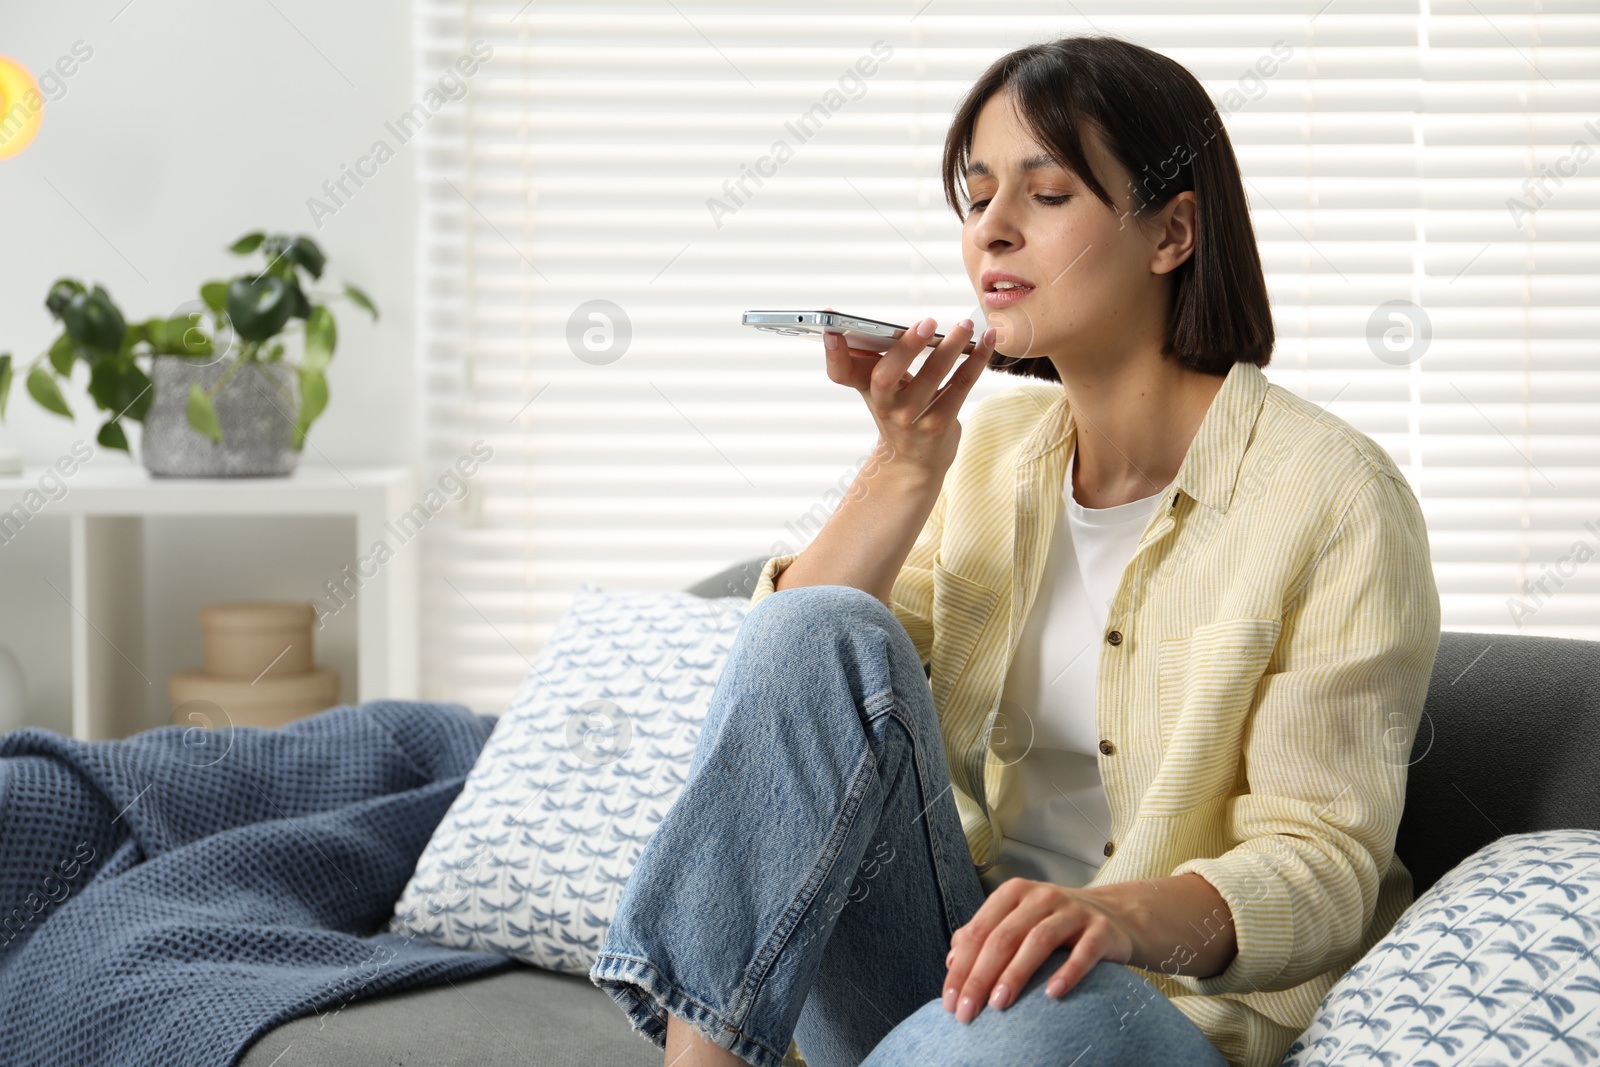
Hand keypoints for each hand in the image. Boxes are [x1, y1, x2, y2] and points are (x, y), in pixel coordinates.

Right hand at [820, 308, 994, 478]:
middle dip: (904, 347)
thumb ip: (867, 360)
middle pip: (884, 375)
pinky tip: (987, 341)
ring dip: (952, 346)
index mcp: (866, 389)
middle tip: (926, 322)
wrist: (912, 461)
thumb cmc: (897, 411)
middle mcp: (884, 406)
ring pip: (932, 376)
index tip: (831, 331)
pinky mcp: (939, 425)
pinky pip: (959, 386)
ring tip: (966, 324)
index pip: (840, 373)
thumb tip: (856, 326)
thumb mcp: (877, 389)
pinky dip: (976, 360)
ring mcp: (911, 419)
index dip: (833, 354)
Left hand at [941, 877, 1136, 1023]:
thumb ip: (984, 936)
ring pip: (1039, 940)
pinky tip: (1053, 994)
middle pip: (1004, 936)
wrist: (1113, 916)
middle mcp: (1042, 896)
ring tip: (999, 1003)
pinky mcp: (1102, 930)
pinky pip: (1084, 951)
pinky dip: (1068, 971)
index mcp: (1014, 893)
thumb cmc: (1053, 924)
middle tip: (967, 1011)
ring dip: (1016, 973)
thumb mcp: (1016, 922)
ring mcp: (1074, 911)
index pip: (979, 931)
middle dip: (981, 976)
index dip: (962, 967)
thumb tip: (951, 959)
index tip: (950, 1002)